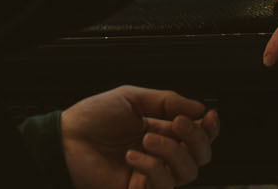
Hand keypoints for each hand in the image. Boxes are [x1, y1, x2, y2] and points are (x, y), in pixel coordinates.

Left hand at [58, 86, 219, 188]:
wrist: (67, 138)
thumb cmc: (94, 117)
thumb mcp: (133, 98)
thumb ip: (167, 101)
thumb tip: (199, 108)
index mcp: (163, 129)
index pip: (199, 134)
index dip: (210, 128)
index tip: (208, 116)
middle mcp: (162, 153)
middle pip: (201, 155)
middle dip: (196, 138)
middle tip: (177, 123)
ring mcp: (152, 173)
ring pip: (187, 172)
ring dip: (172, 152)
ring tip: (147, 138)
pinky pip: (162, 184)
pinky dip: (151, 167)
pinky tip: (132, 156)